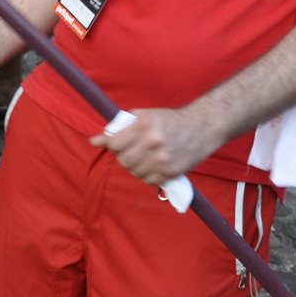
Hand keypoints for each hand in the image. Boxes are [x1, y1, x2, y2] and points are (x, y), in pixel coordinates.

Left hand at [89, 106, 222, 186]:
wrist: (201, 127)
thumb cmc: (170, 120)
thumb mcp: (144, 115)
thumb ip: (118, 127)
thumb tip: (94, 141)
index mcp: (145, 126)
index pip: (114, 143)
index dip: (112, 145)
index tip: (117, 144)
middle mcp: (153, 143)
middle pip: (123, 161)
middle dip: (123, 156)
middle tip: (131, 151)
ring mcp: (163, 160)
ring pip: (134, 172)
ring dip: (135, 167)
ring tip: (144, 157)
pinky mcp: (171, 172)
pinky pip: (148, 181)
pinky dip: (147, 175)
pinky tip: (153, 165)